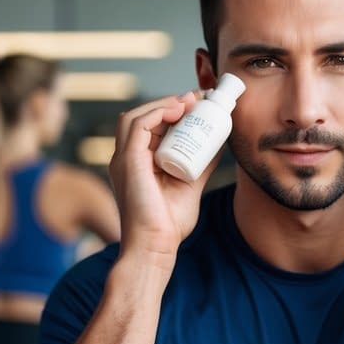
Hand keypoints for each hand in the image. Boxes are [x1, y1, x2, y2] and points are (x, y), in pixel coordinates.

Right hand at [109, 92, 219, 268]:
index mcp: (137, 163)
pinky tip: (179, 109)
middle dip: (170, 102)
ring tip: (190, 101)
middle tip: (199, 98)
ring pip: (136, 116)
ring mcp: (124, 159)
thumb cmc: (169, 224)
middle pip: (143, 117)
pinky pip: (137, 125)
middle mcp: (126, 158)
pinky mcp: (127, 162)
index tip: (199, 104)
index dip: (172, 110)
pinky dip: (157, 111)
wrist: (156, 246)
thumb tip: (219, 142)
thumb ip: (201, 164)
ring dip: (163, 103)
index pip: (150, 126)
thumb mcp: (191, 184)